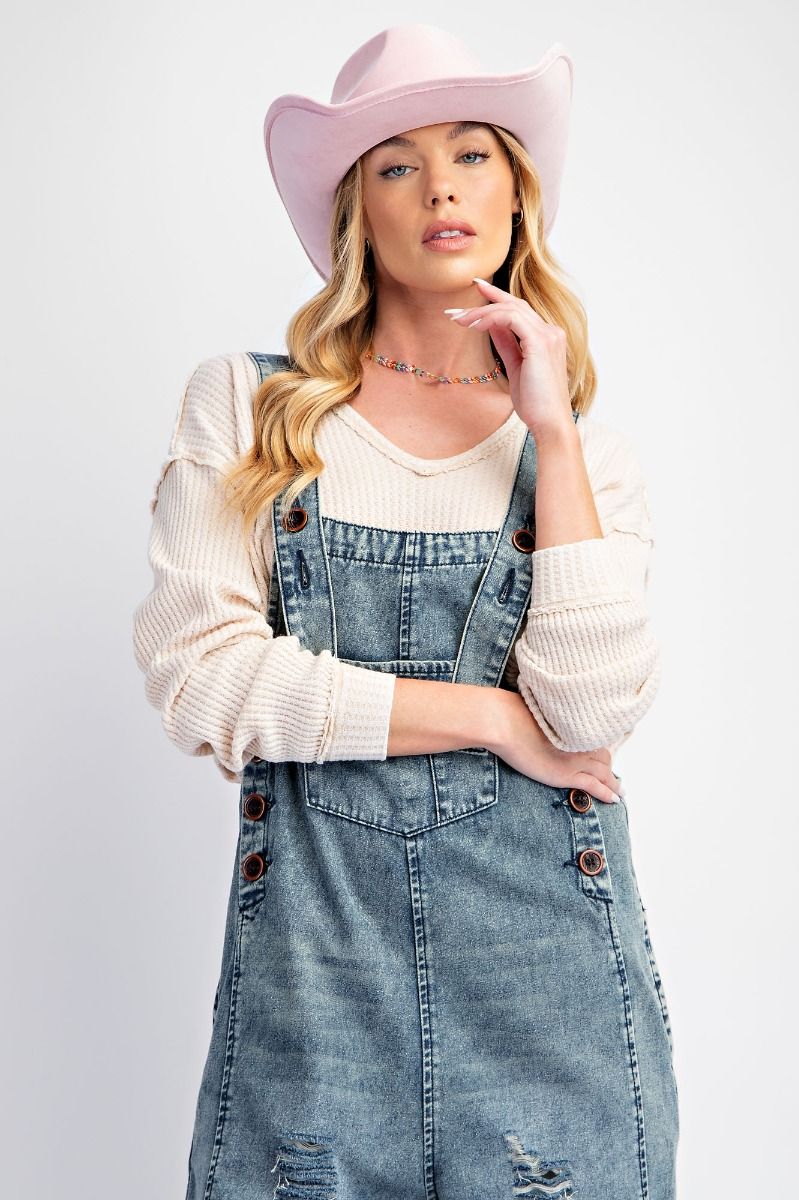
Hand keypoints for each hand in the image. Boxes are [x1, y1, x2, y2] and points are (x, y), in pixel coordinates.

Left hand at [446, 276, 573, 437]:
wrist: (550, 423)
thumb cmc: (535, 403)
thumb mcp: (516, 368)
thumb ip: (507, 345)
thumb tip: (492, 327)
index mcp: (547, 337)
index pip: (519, 310)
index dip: (496, 298)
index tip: (474, 290)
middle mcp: (551, 331)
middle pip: (514, 305)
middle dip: (483, 302)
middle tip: (454, 310)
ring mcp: (548, 335)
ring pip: (511, 309)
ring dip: (481, 312)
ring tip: (458, 321)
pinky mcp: (541, 342)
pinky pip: (512, 319)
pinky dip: (490, 318)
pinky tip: (473, 326)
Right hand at [485, 690, 622, 804]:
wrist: (506, 724)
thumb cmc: (513, 713)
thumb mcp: (535, 711)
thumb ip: (546, 718)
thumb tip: (540, 721)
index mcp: (573, 725)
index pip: (595, 739)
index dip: (601, 750)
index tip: (603, 757)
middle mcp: (579, 741)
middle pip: (604, 757)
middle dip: (609, 768)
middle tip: (613, 777)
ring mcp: (575, 758)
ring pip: (604, 773)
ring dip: (613, 783)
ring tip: (619, 791)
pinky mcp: (567, 774)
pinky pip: (595, 786)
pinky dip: (607, 793)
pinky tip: (614, 799)